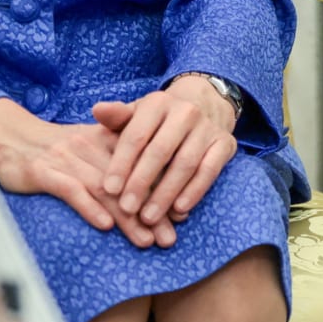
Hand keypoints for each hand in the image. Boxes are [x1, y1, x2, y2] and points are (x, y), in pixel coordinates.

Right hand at [0, 98, 178, 248]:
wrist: (8, 137)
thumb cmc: (55, 149)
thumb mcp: (90, 147)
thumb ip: (118, 164)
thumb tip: (150, 195)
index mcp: (107, 141)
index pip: (142, 167)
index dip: (163, 192)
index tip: (181, 217)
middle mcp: (91, 148)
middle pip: (128, 182)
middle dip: (152, 212)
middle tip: (169, 237)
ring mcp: (67, 160)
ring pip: (105, 190)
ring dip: (127, 218)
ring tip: (146, 240)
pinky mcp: (43, 172)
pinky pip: (70, 190)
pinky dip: (89, 208)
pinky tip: (105, 225)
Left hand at [92, 80, 236, 227]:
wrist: (203, 107)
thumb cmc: (157, 122)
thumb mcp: (135, 116)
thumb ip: (116, 118)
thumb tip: (97, 110)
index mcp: (158, 103)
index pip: (136, 136)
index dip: (121, 164)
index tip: (108, 189)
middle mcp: (186, 112)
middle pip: (160, 151)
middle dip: (142, 182)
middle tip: (126, 209)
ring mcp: (208, 127)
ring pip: (185, 163)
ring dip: (166, 193)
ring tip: (148, 218)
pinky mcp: (225, 143)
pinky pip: (210, 170)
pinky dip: (195, 191)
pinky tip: (178, 210)